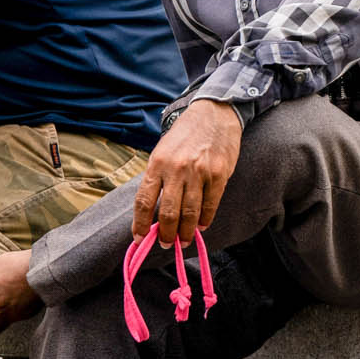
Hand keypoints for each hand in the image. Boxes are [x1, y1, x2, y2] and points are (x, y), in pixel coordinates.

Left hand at [133, 99, 243, 246]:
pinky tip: (201, 226)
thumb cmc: (185, 135)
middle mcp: (177, 169)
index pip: (145, 201)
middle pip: (169, 212)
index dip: (141, 224)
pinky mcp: (219, 173)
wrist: (214, 113)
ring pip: (190, 212)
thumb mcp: (163, 151)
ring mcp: (200, 172)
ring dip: (186, 232)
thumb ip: (158, 179)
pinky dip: (205, 219)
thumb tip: (153, 212)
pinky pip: (211, 204)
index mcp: (157, 163)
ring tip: (183, 241)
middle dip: (166, 234)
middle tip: (165, 244)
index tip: (140, 238)